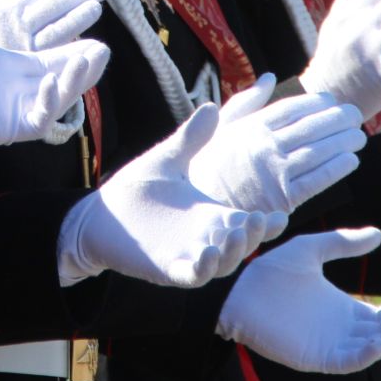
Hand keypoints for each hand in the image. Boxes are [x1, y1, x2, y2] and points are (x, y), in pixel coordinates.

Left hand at [58, 104, 276, 286]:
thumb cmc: (136, 189)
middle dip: (255, 235)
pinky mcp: (169, 268)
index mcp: (211, 213)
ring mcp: (190, 254)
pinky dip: (203, 267)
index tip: (281, 213)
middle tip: (259, 219)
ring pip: (224, 263)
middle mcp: (206, 236)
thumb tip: (211, 106)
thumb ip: (190, 138)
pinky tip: (207, 253)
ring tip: (237, 233)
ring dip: (234, 252)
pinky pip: (193, 274)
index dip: (268, 223)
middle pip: (243, 243)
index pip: (249, 222)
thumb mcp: (167, 160)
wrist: (99, 215)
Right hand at [189, 76, 364, 215]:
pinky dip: (337, 168)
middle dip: (337, 119)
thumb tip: (269, 77)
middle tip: (355, 115)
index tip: (331, 100)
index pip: (291, 108)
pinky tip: (351, 161)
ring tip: (359, 137)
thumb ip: (246, 101)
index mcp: (250, 127)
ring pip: (318, 152)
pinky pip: (317, 179)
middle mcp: (264, 146)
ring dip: (343, 142)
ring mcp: (274, 172)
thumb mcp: (222, 128)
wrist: (202, 209)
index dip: (315, 102)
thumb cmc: (211, 166)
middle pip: (310, 127)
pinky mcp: (283, 198)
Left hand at [216, 228, 380, 374]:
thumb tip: (378, 233)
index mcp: (341, 307)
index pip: (379, 316)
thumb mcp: (311, 249)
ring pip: (368, 350)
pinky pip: (347, 362)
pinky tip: (376, 342)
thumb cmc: (270, 270)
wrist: (239, 288)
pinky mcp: (315, 357)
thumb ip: (343, 243)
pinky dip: (365, 356)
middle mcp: (339, 328)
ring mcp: (328, 344)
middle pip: (380, 334)